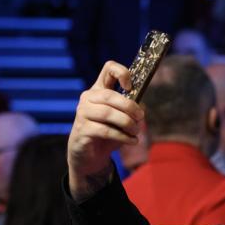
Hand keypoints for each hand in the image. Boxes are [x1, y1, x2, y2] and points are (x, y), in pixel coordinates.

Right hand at [68, 60, 144, 200]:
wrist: (90, 156)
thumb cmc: (108, 134)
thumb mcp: (121, 119)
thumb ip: (130, 109)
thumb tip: (141, 107)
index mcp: (99, 90)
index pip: (108, 69)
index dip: (122, 72)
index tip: (131, 86)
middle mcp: (88, 98)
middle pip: (110, 95)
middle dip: (130, 107)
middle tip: (141, 118)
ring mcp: (83, 113)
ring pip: (108, 113)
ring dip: (127, 123)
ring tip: (136, 132)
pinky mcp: (82, 130)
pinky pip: (105, 130)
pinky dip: (123, 136)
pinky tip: (132, 141)